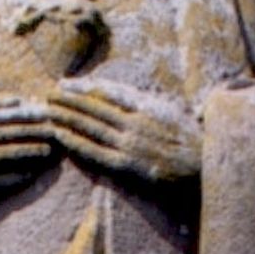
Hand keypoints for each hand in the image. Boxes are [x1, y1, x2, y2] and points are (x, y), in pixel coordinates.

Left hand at [45, 83, 200, 188]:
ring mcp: (130, 142)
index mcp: (148, 106)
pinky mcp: (127, 164)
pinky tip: (59, 134)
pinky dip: (75, 141)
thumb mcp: (174, 115)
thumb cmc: (194, 145)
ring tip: (47, 109)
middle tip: (47, 93)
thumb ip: (151, 107)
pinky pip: (95, 151)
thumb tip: (132, 100)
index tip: (67, 83)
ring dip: (67, 116)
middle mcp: (136, 121)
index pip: (109, 92)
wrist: (207, 170)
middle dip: (69, 99)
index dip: (85, 87)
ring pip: (91, 125)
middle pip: (95, 106)